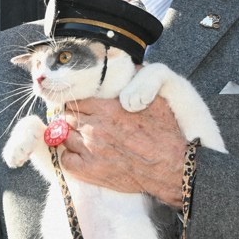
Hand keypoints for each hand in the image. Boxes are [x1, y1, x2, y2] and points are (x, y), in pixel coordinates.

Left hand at [60, 96, 186, 206]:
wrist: (174, 169)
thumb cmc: (167, 136)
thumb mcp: (156, 102)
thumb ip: (138, 85)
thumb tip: (130, 68)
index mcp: (106, 109)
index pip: (77, 101)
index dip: (81, 105)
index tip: (85, 110)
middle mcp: (95, 128)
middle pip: (68, 117)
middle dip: (74, 119)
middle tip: (84, 124)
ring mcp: (90, 149)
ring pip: (64, 136)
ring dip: (71, 136)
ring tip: (83, 139)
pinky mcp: (89, 170)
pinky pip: (65, 159)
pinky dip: (70, 156)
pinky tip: (81, 155)